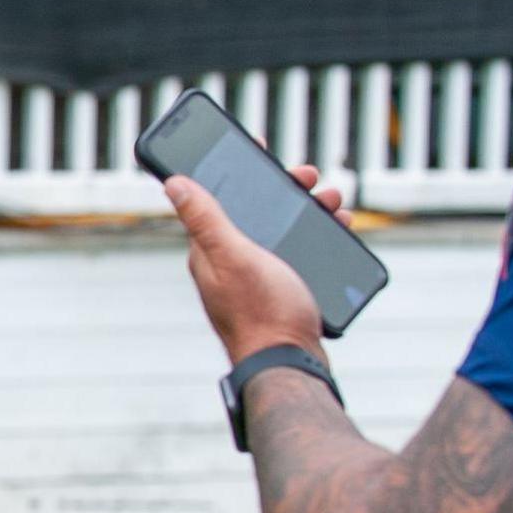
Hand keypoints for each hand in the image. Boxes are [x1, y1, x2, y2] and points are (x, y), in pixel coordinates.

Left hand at [165, 163, 350, 364]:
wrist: (291, 366)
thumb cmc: (261, 313)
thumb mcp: (233, 257)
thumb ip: (206, 219)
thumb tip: (173, 182)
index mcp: (211, 252)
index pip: (219, 198)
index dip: (238, 170)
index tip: (260, 147)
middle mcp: (230, 263)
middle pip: (257, 211)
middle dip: (285, 188)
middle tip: (309, 177)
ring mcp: (257, 278)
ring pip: (283, 230)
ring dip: (308, 210)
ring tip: (333, 201)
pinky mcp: (283, 292)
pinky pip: (300, 253)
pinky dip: (318, 236)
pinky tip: (338, 230)